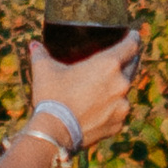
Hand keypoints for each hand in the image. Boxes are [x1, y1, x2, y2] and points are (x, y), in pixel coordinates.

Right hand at [27, 24, 141, 154]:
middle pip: (133, 66)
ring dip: (117, 86)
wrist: (55, 132)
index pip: (131, 46)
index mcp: (108, 64)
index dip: (133, 38)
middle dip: (129, 60)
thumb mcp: (44, 70)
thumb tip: (34, 45)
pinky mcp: (119, 123)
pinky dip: (111, 107)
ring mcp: (123, 106)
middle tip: (120, 57)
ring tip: (102, 87)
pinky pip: (118, 111)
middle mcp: (121, 83)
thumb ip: (41, 54)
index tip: (133, 35)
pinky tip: (97, 108)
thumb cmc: (52, 96)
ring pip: (125, 90)